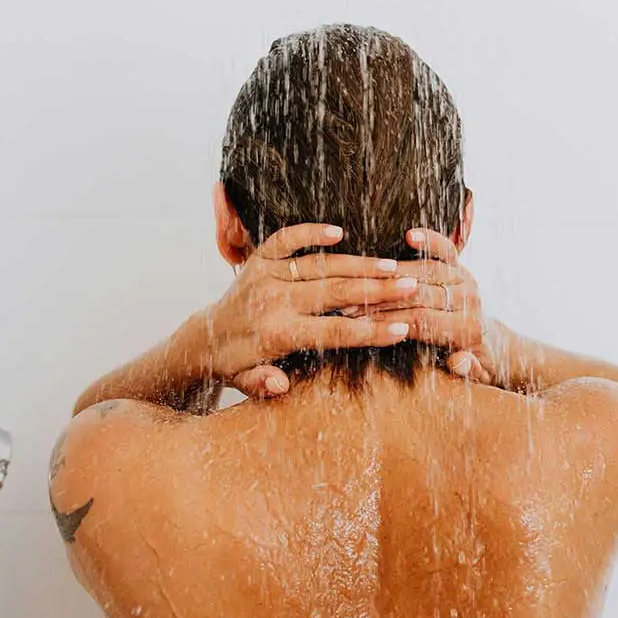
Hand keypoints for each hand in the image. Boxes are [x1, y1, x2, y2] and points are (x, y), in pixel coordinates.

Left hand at [202, 223, 421, 396]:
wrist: (205, 337)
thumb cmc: (238, 364)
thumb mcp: (248, 383)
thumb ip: (265, 385)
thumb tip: (282, 386)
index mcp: (277, 334)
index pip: (333, 333)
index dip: (369, 332)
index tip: (403, 329)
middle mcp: (273, 301)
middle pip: (335, 293)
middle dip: (377, 290)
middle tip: (412, 286)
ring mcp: (265, 276)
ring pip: (320, 265)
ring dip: (359, 264)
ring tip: (394, 265)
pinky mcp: (258, 259)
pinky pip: (286, 239)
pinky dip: (310, 232)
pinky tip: (340, 231)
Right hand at [344, 228, 501, 385]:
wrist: (489, 343)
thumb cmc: (470, 363)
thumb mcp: (471, 374)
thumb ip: (466, 369)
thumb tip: (460, 361)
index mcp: (467, 329)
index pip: (421, 321)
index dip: (387, 320)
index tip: (358, 323)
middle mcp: (468, 301)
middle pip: (419, 295)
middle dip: (382, 298)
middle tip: (348, 301)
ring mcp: (464, 281)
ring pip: (426, 271)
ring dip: (390, 274)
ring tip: (360, 278)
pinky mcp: (460, 267)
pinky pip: (445, 250)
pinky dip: (430, 241)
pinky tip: (410, 235)